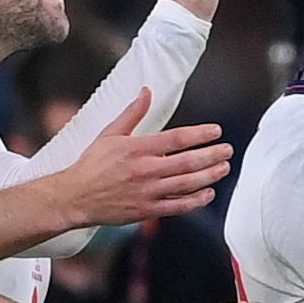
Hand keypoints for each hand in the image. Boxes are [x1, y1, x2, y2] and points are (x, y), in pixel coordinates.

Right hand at [62, 90, 233, 226]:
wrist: (76, 197)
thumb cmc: (92, 165)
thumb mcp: (110, 134)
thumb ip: (132, 113)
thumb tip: (146, 91)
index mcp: (137, 149)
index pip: (176, 139)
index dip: (200, 134)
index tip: (216, 131)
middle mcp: (146, 170)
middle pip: (188, 162)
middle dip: (212, 155)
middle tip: (227, 150)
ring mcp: (148, 192)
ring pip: (187, 184)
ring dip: (210, 176)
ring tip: (224, 168)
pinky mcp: (148, 210)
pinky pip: (179, 206)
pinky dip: (197, 200)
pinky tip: (209, 193)